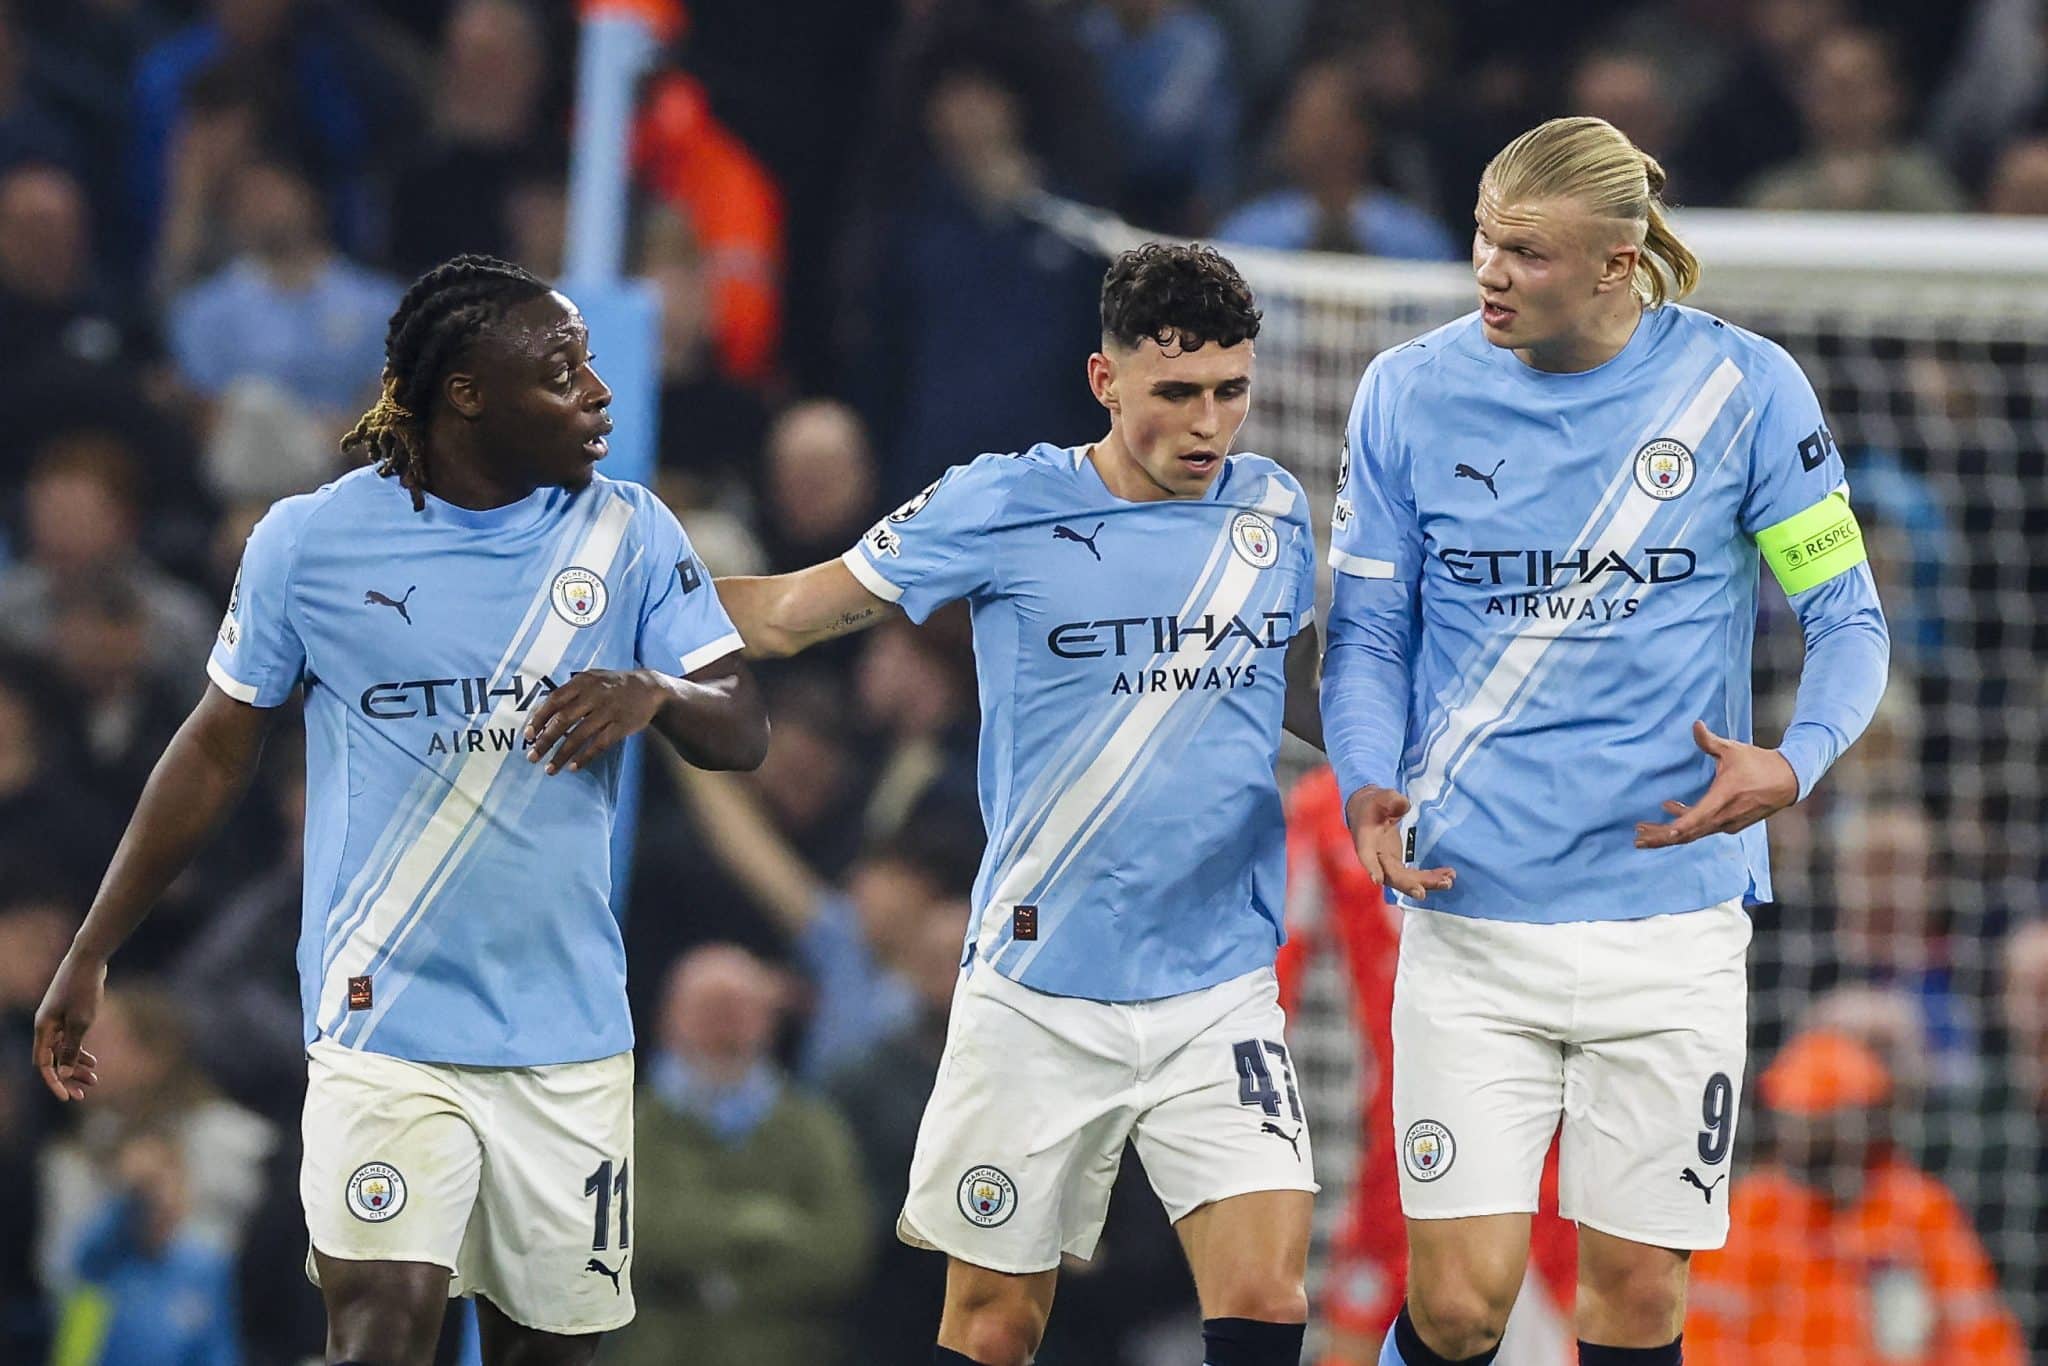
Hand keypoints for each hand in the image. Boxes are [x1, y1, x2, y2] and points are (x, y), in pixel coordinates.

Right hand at [33, 951, 105, 1101]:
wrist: (89, 959)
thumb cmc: (83, 990)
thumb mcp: (80, 1022)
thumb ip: (70, 1048)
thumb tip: (61, 1074)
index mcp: (43, 1029)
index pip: (44, 1065)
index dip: (54, 1082)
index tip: (68, 1098)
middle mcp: (46, 1026)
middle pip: (53, 1060)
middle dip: (67, 1078)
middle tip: (85, 1093)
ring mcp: (56, 1020)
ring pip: (63, 1051)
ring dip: (76, 1066)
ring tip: (94, 1079)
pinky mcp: (68, 1014)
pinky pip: (70, 1040)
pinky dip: (79, 1051)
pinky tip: (93, 1062)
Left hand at [524, 669, 667, 774]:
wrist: (650, 687)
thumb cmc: (614, 684)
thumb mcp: (592, 678)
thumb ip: (570, 692)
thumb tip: (542, 711)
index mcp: (583, 682)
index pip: (554, 700)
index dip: (539, 718)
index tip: (527, 735)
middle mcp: (594, 695)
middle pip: (563, 720)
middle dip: (545, 740)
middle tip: (532, 756)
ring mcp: (608, 711)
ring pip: (579, 736)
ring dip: (562, 754)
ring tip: (549, 769)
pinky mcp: (621, 725)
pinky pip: (599, 744)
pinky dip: (585, 757)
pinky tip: (573, 767)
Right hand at [1344, 785, 1454, 900]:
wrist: (1371, 811)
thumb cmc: (1374, 804)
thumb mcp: (1380, 797)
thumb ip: (1390, 800)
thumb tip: (1404, 804)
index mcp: (1365, 840)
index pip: (1366, 855)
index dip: (1371, 867)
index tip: (1377, 879)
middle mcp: (1376, 857)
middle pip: (1390, 875)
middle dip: (1407, 884)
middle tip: (1422, 892)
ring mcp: (1389, 864)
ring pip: (1406, 879)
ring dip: (1426, 882)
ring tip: (1447, 881)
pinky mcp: (1399, 866)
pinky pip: (1415, 876)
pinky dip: (1430, 878)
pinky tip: (1447, 877)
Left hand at [1635, 720, 1799, 848]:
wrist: (1789, 780)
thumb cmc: (1760, 763)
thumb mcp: (1733, 749)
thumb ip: (1710, 741)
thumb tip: (1695, 724)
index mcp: (1724, 798)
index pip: (1696, 819)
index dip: (1675, 828)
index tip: (1657, 833)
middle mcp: (1725, 816)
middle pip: (1688, 834)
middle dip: (1661, 837)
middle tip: (1637, 839)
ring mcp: (1728, 823)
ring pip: (1694, 833)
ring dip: (1669, 833)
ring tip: (1644, 832)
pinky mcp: (1731, 824)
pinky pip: (1703, 827)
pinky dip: (1685, 824)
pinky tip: (1670, 809)